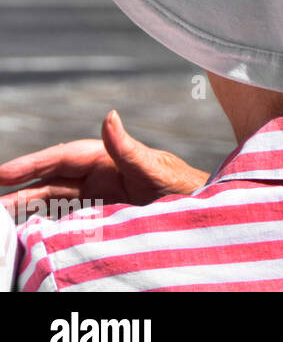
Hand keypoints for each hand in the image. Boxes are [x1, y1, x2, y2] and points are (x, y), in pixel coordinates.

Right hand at [0, 110, 208, 215]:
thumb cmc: (183, 187)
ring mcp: (103, 192)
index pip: (62, 158)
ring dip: (28, 203)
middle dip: (21, 185)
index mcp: (109, 159)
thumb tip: (108, 115)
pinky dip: (49, 217)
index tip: (2, 173)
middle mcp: (102, 173)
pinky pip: (71, 213)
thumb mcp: (154, 168)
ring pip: (57, 196)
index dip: (32, 164)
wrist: (204, 209)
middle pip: (52, 178)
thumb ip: (128, 148)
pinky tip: (29, 226)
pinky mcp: (107, 210)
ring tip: (1, 214)